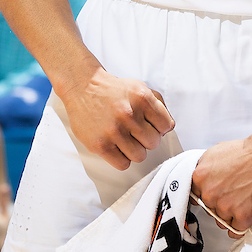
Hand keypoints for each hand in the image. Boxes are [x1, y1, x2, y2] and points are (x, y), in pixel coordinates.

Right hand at [59, 65, 173, 170]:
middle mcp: (129, 113)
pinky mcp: (100, 145)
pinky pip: (123, 164)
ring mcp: (113, 130)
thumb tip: (168, 127)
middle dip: (146, 138)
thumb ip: (158, 104)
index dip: (159, 127)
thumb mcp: (139, 87)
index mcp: (142, 97)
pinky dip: (121, 157)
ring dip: (133, 149)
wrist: (83, 87)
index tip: (148, 123)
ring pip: (140, 156)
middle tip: (134, 130)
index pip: (166, 126)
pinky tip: (115, 145)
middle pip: (154, 143)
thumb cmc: (114, 90)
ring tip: (123, 137)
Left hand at [190, 131, 251, 232]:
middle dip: (221, 204)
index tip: (216, 195)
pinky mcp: (242, 217)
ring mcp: (225, 206)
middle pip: (209, 209)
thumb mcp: (216, 153)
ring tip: (244, 200)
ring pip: (222, 221)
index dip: (209, 195)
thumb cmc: (248, 151)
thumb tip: (202, 182)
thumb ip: (205, 170)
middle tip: (235, 194)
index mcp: (200, 176)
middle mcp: (209, 193)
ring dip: (232, 215)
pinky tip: (247, 213)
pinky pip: (235, 231)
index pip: (197, 196)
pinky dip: (241, 225)